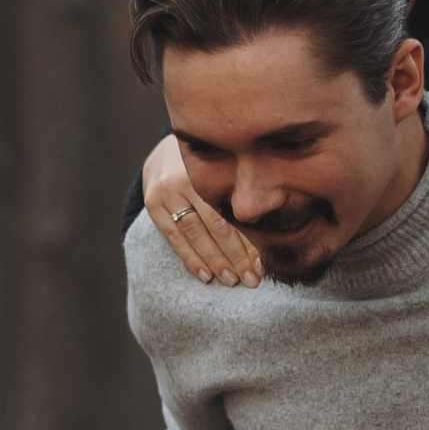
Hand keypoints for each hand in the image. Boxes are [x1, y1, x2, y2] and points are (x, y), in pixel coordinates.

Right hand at [143, 130, 261, 285]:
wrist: (167, 150)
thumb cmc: (210, 164)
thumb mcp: (227, 166)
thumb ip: (244, 190)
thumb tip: (275, 229)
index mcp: (212, 168)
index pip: (234, 212)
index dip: (250, 239)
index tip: (264, 263)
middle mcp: (186, 178)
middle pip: (216, 224)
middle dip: (236, 255)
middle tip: (251, 279)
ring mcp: (166, 191)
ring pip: (194, 233)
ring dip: (215, 260)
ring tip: (231, 279)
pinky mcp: (153, 203)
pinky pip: (173, 236)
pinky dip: (190, 258)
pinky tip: (206, 274)